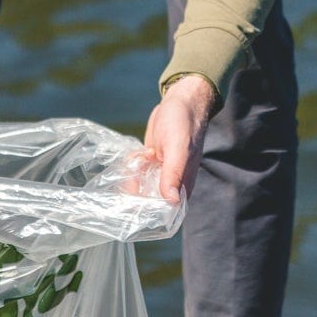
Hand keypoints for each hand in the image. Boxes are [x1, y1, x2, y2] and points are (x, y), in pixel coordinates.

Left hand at [142, 74, 218, 205]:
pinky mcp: (152, 163)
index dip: (148, 213)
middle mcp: (172, 183)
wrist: (180, 102)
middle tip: (138, 170)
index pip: (165, 212)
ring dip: (133, 175)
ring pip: (139, 186)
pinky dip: (134, 164)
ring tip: (141, 157)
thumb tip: (172, 202)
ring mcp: (160, 173)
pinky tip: (139, 153)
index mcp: (183, 186)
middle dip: (136, 191)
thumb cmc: (183, 124)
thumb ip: (174, 174)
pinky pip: (137, 172)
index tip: (133, 205)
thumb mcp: (178, 148)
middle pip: (148, 201)